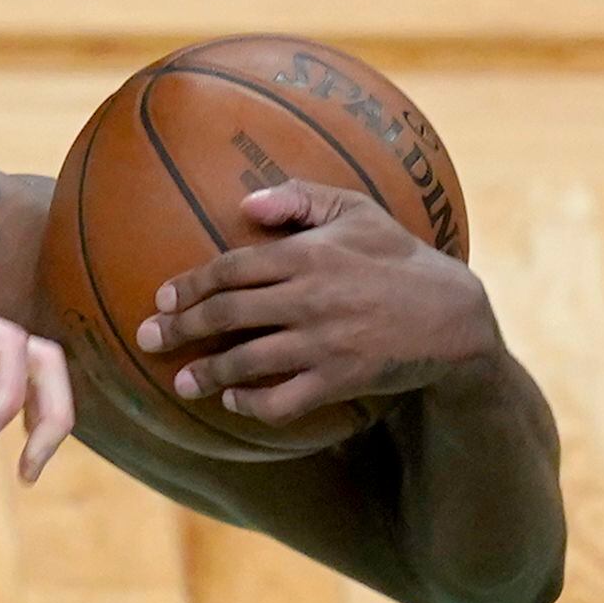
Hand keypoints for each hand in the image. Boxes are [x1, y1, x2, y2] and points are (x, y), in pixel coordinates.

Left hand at [135, 181, 500, 428]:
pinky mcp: (342, 379)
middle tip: (148, 340)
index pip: (231, 269)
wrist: (455, 316)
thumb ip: (300, 198)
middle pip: (227, 315)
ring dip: (208, 373)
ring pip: (249, 361)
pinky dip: (254, 404)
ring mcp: (326, 342)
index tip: (162, 299)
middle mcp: (311, 298)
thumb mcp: (358, 211)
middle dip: (181, 329)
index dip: (190, 285)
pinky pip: (285, 400)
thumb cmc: (398, 258)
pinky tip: (235, 402)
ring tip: (182, 381)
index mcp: (308, 255)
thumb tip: (244, 203)